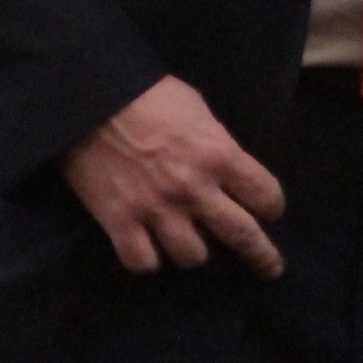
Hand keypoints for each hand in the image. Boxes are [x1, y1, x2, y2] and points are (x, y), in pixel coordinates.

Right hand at [61, 76, 285, 277]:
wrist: (91, 96)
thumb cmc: (149, 93)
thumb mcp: (198, 110)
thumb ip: (216, 145)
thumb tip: (226, 169)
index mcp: (220, 156)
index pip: (266, 196)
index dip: (271, 206)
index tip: (268, 212)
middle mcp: (195, 190)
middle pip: (243, 236)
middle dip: (263, 256)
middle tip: (271, 268)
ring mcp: (158, 210)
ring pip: (193, 257)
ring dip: (193, 251)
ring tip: (187, 243)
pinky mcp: (120, 222)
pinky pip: (144, 262)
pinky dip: (148, 259)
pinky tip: (148, 249)